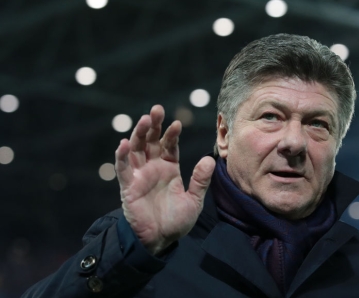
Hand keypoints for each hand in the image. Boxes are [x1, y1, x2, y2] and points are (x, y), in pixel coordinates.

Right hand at [115, 105, 215, 254]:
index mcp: (169, 168)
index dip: (171, 134)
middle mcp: (153, 168)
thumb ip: (200, 180)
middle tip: (156, 109)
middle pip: (151, 141)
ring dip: (138, 133)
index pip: (169, 146)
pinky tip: (124, 143)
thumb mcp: (194, 200)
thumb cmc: (177, 221)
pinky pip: (123, 169)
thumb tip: (210, 160)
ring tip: (144, 119)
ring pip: (136, 149)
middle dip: (153, 125)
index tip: (177, 123)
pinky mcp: (128, 186)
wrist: (160, 240)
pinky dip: (122, 156)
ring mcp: (139, 175)